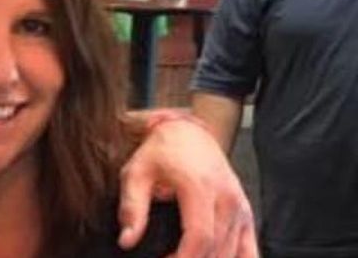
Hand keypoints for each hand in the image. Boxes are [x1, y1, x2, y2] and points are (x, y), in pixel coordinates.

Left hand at [118, 111, 257, 257]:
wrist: (189, 132)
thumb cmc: (162, 151)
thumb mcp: (136, 173)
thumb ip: (132, 207)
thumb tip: (127, 240)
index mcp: (200, 186)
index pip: (199, 236)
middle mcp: (227, 198)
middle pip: (217, 250)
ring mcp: (240, 206)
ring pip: (233, 253)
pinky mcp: (245, 213)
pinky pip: (250, 250)